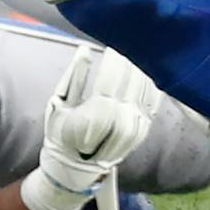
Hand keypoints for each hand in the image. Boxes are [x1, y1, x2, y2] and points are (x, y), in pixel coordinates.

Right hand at [20, 45, 159, 209]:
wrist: (75, 168)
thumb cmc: (61, 134)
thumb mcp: (58, 104)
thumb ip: (73, 77)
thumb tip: (84, 50)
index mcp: (97, 113)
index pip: (111, 78)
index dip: (114, 59)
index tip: (112, 43)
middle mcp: (120, 121)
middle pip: (131, 82)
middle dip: (129, 60)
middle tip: (127, 42)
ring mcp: (135, 127)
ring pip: (144, 90)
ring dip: (141, 69)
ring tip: (135, 52)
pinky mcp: (142, 130)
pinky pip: (151, 102)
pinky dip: (150, 84)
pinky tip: (146, 70)